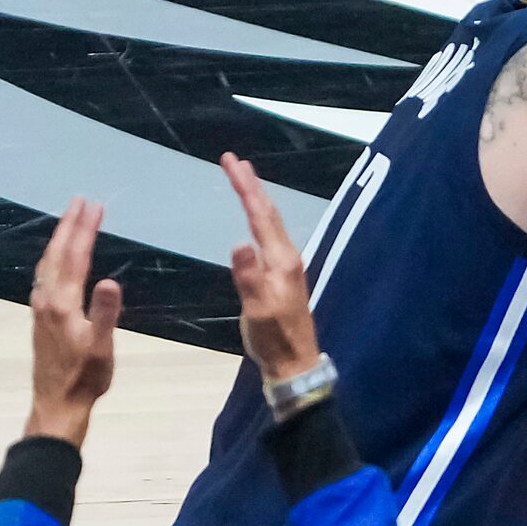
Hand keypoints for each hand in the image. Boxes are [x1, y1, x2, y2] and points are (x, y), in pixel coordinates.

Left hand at [26, 196, 121, 444]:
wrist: (57, 405)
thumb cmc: (84, 379)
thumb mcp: (102, 348)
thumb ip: (105, 313)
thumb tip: (110, 282)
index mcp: (63, 304)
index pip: (75, 257)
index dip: (85, 230)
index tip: (94, 206)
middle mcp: (47, 300)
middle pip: (57, 254)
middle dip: (69, 225)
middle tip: (81, 201)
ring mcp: (40, 308)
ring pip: (47, 263)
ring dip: (59, 239)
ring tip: (69, 220)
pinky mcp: (40, 317)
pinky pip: (44, 275)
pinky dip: (52, 258)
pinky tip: (55, 260)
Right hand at [220, 152, 320, 383]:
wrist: (295, 364)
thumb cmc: (274, 339)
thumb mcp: (257, 310)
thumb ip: (248, 276)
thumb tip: (238, 242)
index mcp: (281, 261)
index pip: (260, 215)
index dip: (245, 187)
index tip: (231, 161)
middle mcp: (287, 258)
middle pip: (268, 213)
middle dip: (251, 185)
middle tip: (234, 161)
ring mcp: (286, 267)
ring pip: (270, 223)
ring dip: (257, 200)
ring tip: (244, 181)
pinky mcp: (282, 277)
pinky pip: (269, 237)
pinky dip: (259, 219)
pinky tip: (255, 223)